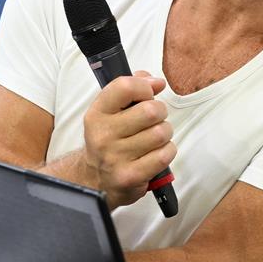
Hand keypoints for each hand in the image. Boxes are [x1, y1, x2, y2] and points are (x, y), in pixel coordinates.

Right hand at [82, 70, 176, 208]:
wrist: (95, 180)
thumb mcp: (111, 111)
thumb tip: (155, 82)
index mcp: (97, 114)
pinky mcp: (131, 176)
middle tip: (155, 119)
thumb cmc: (110, 140)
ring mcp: (116, 157)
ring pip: (161, 133)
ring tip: (154, 137)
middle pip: (151, 111)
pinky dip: (167, 151)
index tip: (149, 92)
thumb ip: (131, 89)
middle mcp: (103, 135)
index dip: (145, 87)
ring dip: (165, 133)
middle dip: (160, 112)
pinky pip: (165, 154)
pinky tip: (156, 153)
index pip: (125, 87)